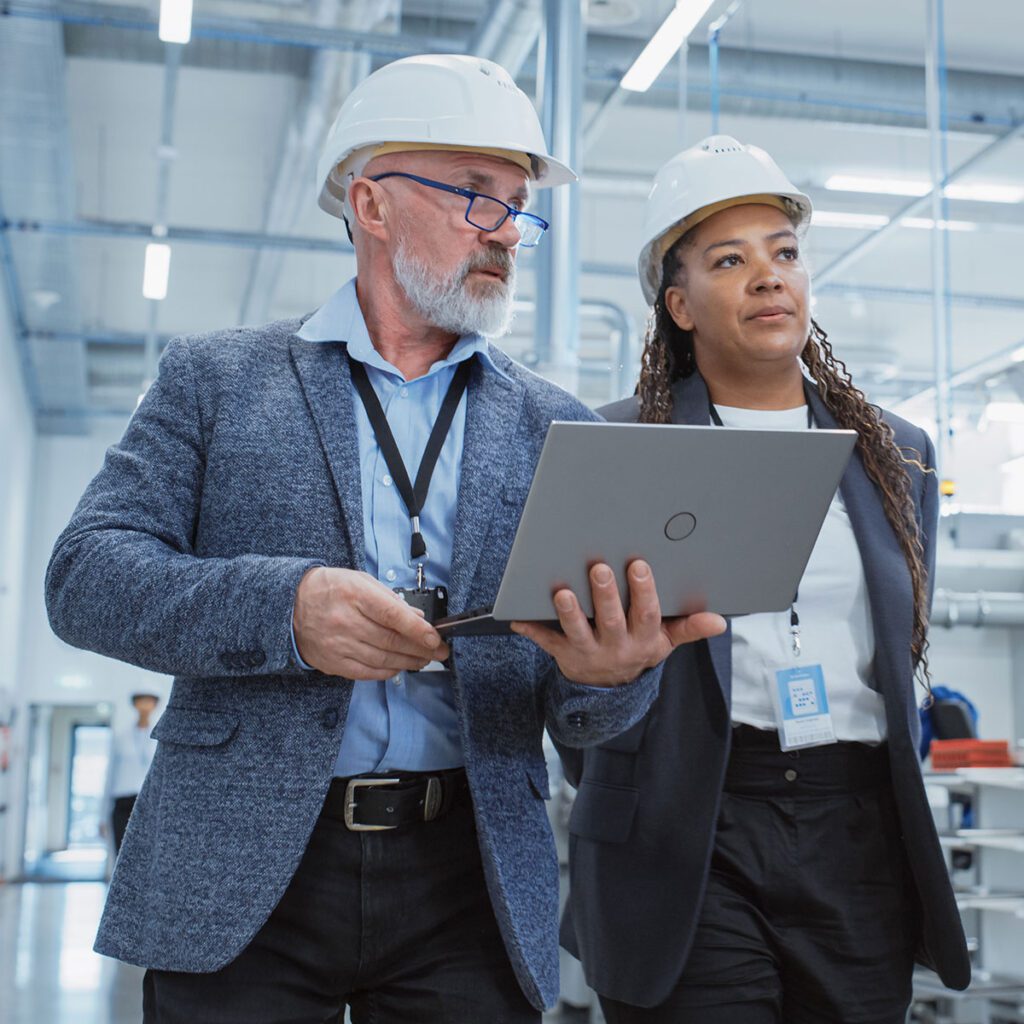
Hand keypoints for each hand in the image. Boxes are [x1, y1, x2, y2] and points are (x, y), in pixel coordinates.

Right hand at [293, 567, 448, 679]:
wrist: (291, 605)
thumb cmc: (330, 589)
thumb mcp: (360, 581)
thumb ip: (389, 599)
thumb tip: (416, 616)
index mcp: (355, 595)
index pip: (393, 615)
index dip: (418, 629)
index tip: (435, 637)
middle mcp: (345, 622)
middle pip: (391, 641)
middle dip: (420, 648)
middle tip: (439, 651)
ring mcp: (338, 645)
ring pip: (382, 659)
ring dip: (409, 662)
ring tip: (424, 660)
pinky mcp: (333, 662)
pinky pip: (367, 672)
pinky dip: (388, 672)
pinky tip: (400, 667)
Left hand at [511, 559, 725, 686]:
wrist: (610, 689)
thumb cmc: (638, 649)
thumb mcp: (665, 642)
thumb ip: (689, 628)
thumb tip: (720, 621)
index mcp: (643, 640)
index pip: (646, 614)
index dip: (644, 591)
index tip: (639, 566)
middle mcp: (615, 647)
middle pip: (610, 620)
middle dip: (605, 595)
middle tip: (600, 569)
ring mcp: (588, 652)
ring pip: (577, 632)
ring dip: (569, 613)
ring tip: (562, 592)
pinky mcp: (563, 654)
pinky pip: (546, 642)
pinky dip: (531, 629)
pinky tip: (517, 617)